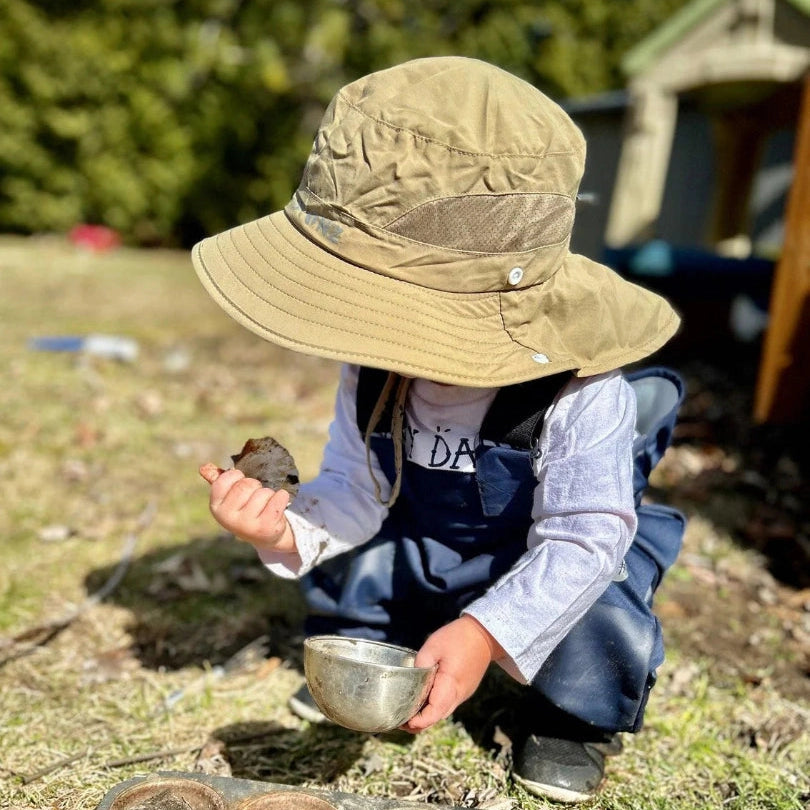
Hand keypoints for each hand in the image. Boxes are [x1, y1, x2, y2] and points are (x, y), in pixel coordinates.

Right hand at [199, 464, 295, 552]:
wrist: (264, 536)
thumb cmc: (245, 509)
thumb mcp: (230, 497)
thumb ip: (219, 480)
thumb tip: (203, 468)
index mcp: (216, 507)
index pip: (224, 479)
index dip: (236, 476)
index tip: (241, 483)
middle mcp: (228, 518)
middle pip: (246, 485)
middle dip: (254, 485)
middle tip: (255, 495)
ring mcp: (247, 525)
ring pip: (263, 492)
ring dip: (268, 494)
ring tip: (265, 505)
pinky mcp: (266, 528)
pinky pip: (278, 498)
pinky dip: (281, 497)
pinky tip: (277, 505)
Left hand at [401, 615, 504, 732]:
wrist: (484, 634)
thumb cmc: (458, 638)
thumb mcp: (433, 645)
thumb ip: (421, 663)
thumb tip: (411, 679)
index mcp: (450, 686)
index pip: (433, 714)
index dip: (418, 722)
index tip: (402, 722)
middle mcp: (458, 695)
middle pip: (436, 717)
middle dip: (418, 724)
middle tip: (399, 719)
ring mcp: (463, 694)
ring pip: (442, 712)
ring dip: (426, 716)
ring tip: (408, 712)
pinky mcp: (464, 690)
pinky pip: (447, 704)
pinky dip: (434, 707)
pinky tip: (423, 700)